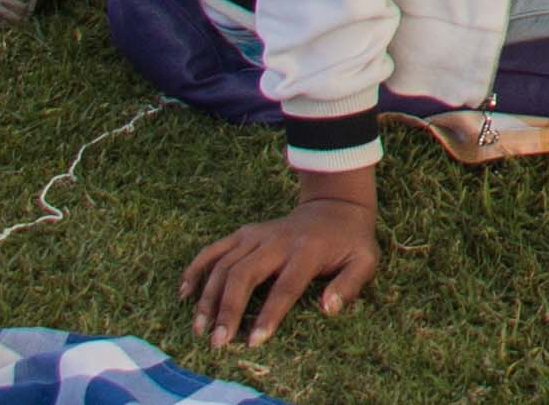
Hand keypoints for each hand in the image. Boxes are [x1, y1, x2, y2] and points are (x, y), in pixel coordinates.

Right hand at [181, 178, 380, 348]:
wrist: (335, 206)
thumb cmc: (350, 242)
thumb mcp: (364, 261)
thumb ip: (349, 285)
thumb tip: (328, 309)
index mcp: (308, 251)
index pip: (285, 287)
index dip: (269, 315)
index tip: (254, 341)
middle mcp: (278, 241)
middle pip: (244, 274)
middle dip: (228, 309)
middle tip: (218, 341)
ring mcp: (257, 234)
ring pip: (224, 264)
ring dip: (208, 297)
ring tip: (199, 329)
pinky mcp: (244, 233)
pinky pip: (214, 249)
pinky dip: (196, 269)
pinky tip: (184, 293)